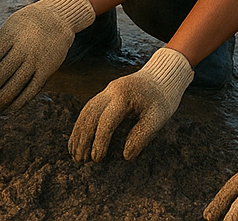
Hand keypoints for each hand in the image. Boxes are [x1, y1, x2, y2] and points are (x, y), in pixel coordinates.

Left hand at [0, 0, 94, 113]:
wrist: (57, 18)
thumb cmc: (27, 25)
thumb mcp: (10, 27)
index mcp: (10, 35)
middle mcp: (23, 48)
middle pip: (0, 75)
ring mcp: (36, 60)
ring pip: (14, 87)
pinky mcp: (47, 71)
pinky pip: (30, 91)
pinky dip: (18, 103)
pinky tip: (9, 108)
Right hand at [69, 47, 193, 161]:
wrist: (162, 76)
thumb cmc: (162, 99)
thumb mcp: (158, 118)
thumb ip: (142, 136)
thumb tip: (126, 156)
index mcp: (124, 95)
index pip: (107, 120)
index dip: (100, 140)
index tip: (97, 159)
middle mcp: (111, 90)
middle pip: (91, 114)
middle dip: (83, 138)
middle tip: (80, 161)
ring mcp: (107, 91)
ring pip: (86, 111)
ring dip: (78, 133)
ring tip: (74, 155)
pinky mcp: (106, 94)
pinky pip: (89, 109)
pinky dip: (81, 125)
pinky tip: (77, 140)